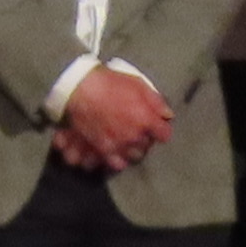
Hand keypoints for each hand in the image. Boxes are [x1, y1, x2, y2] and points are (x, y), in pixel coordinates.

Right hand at [54, 64, 173, 171]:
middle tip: (137, 129)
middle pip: (147, 146)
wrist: (78, 89)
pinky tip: (115, 150)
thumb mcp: (137, 84)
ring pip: (133, 156)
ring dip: (132, 149)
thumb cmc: (108, 83)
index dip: (160, 129)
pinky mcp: (102, 150)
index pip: (164, 134)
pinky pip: (116, 163)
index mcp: (146, 119)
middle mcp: (134, 136)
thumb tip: (167, 115)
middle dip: (144, 138)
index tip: (156, 126)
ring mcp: (118, 145)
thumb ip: (155, 101)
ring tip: (125, 140)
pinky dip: (117, 159)